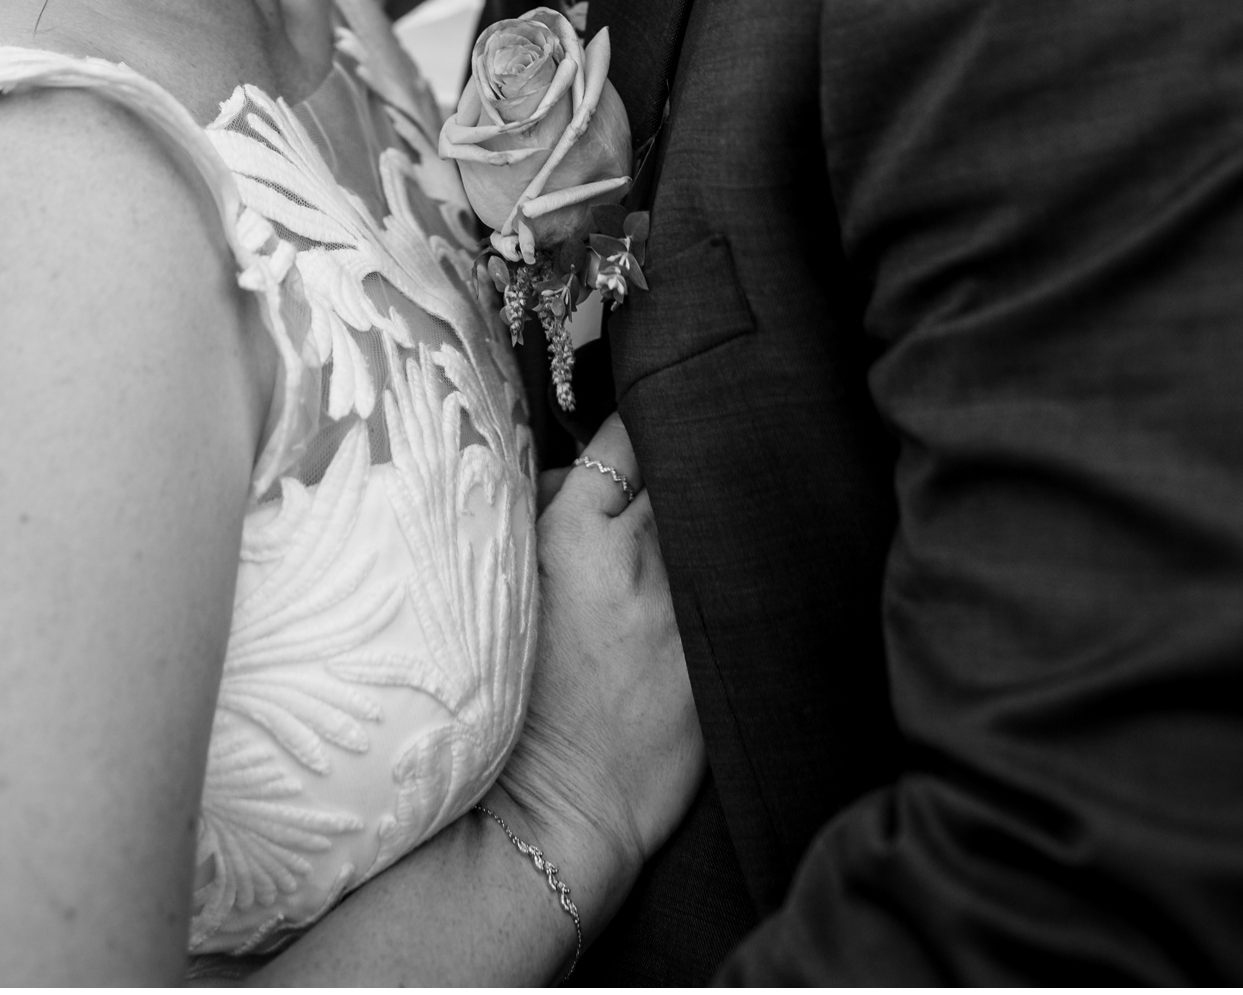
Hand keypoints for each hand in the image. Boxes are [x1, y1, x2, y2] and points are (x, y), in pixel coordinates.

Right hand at [495, 415, 705, 938]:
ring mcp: (689, 608)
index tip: (638, 435)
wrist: (552, 812)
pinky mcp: (721, 656)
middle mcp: (642, 560)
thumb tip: (571, 475)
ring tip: (704, 526)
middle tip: (681, 468)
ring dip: (708, 518)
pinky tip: (730, 584)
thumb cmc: (513, 701)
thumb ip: (539, 520)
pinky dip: (732, 576)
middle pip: (678, 471)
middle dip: (678, 466)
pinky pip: (737, 588)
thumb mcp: (505, 590)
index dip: (633, 431)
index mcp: (576, 536)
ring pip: (714, 522)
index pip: (622, 441)